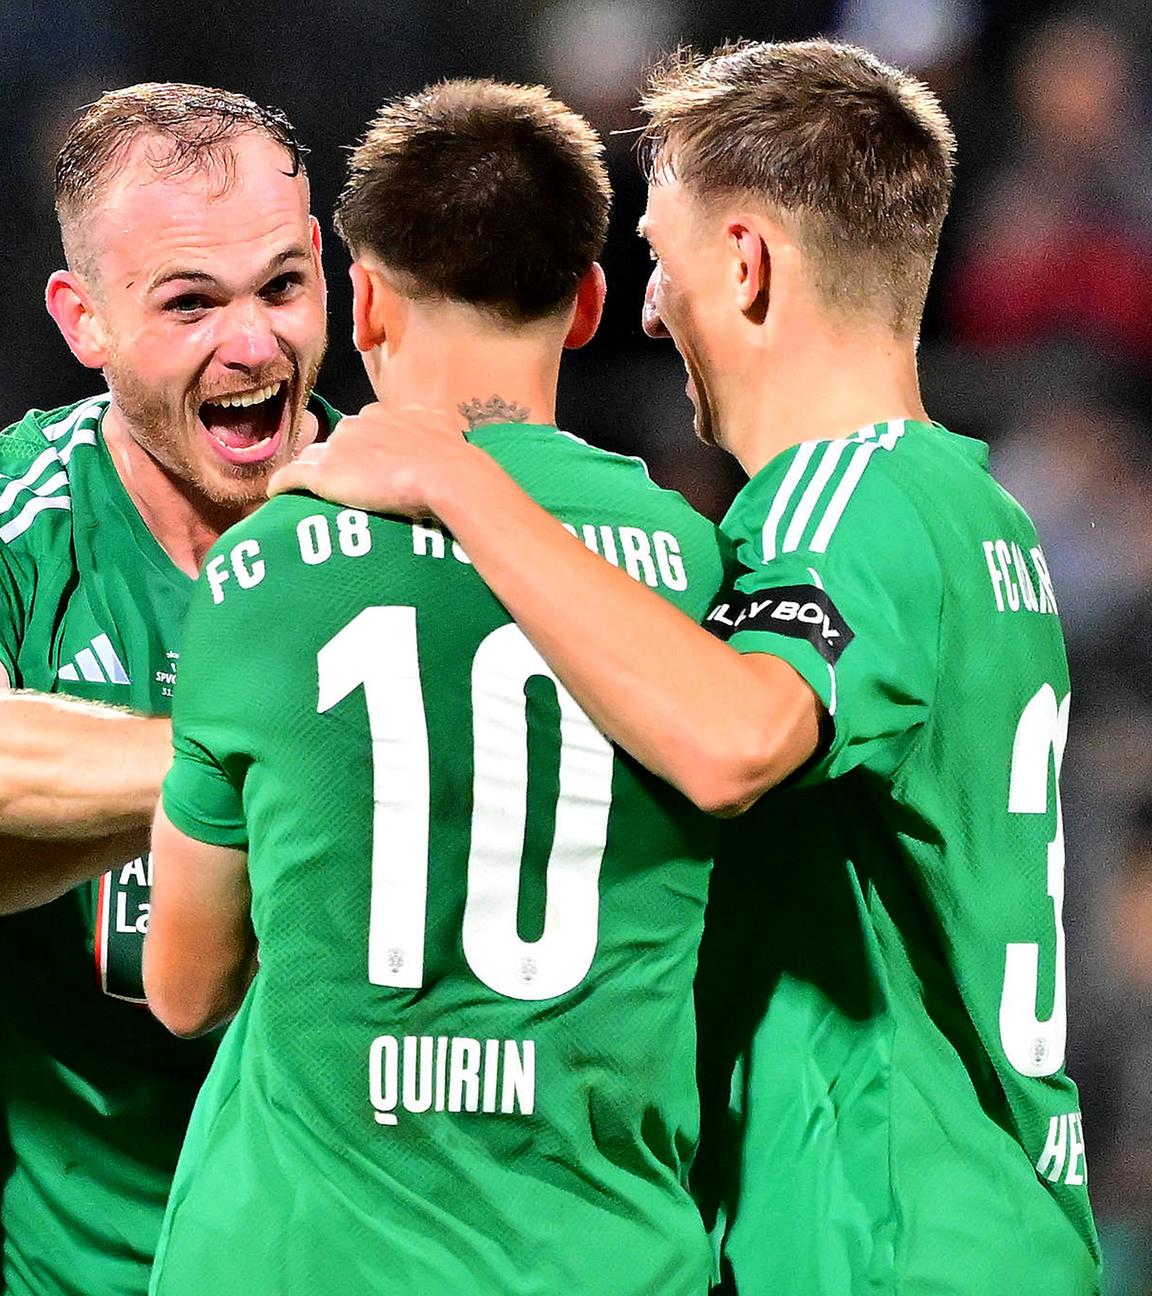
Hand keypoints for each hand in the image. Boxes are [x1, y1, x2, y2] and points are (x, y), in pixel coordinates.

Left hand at [268, 402, 469, 516]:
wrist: (446, 475)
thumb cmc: (451, 456)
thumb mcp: (443, 428)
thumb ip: (431, 425)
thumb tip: (439, 430)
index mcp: (382, 413)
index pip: (362, 428)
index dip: (362, 447)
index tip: (367, 464)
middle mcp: (356, 424)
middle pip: (335, 441)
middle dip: (337, 458)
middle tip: (346, 482)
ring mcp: (338, 448)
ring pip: (312, 457)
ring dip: (311, 470)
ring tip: (308, 489)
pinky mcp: (324, 474)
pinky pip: (291, 476)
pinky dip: (281, 484)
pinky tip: (275, 494)